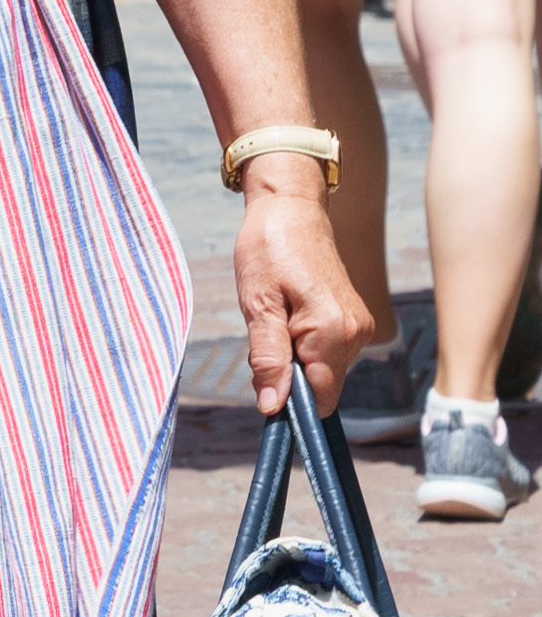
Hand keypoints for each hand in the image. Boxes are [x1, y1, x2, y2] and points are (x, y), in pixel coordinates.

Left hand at [234, 159, 370, 411]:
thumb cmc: (269, 249)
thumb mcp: (257, 304)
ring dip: (295, 357)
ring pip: (322, 370)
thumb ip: (268, 358)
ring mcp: (359, 327)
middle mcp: (356, 334)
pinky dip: (304, 345)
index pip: (319, 400)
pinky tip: (289, 314)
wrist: (290, 209)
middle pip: (320, 387)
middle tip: (266, 331)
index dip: (289, 401)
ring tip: (277, 315)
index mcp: (334, 332)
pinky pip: (327, 353)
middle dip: (288, 374)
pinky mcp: (354, 321)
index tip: (263, 377)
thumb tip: (273, 407)